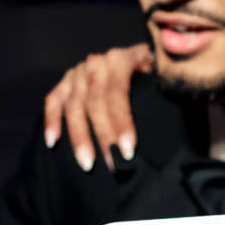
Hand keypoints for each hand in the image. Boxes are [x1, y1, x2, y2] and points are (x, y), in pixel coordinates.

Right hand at [42, 44, 149, 169]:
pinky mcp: (64, 83)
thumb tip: (173, 105)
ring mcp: (78, 73)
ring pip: (74, 106)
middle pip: (95, 103)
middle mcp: (96, 63)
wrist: (136, 60)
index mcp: (122, 59)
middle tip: (113, 165)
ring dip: (79, 137)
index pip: (117, 92)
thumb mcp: (160, 73)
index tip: (128, 149)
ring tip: (88, 164)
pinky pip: (53, 101)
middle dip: (104, 136)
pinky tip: (52, 143)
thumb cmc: (152, 76)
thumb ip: (161, 85)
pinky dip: (51, 121)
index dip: (121, 121)